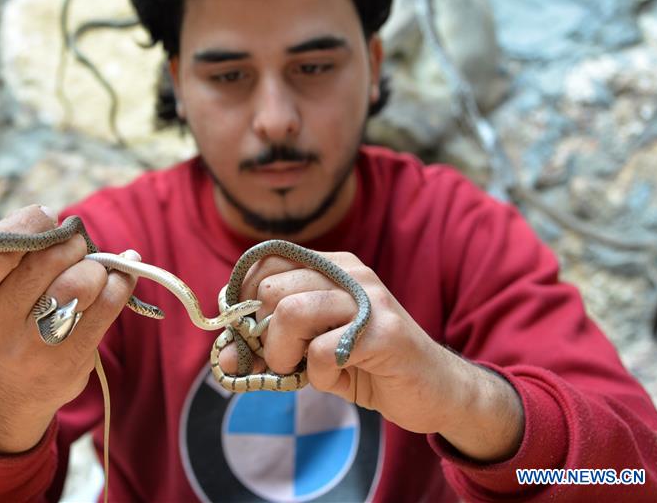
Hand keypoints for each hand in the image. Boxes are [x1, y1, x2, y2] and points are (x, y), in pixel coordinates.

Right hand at [0, 201, 137, 453]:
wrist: (13, 387)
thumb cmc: (0, 311)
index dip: (31, 222)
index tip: (45, 218)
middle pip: (46, 259)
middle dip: (68, 240)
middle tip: (72, 241)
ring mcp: (31, 348)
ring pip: (80, 280)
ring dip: (94, 265)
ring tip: (90, 267)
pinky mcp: (70, 360)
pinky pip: (108, 303)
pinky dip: (120, 280)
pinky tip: (119, 274)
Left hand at [218, 251, 522, 461]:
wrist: (433, 391)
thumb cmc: (366, 366)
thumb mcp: (310, 352)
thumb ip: (270, 347)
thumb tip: (223, 358)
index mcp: (329, 266)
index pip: (264, 265)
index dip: (246, 304)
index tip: (254, 337)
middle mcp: (348, 273)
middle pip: (272, 289)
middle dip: (264, 334)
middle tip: (285, 360)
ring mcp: (368, 299)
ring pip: (291, 312)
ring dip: (285, 354)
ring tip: (305, 370)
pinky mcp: (384, 332)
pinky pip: (323, 351)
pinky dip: (320, 376)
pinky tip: (341, 378)